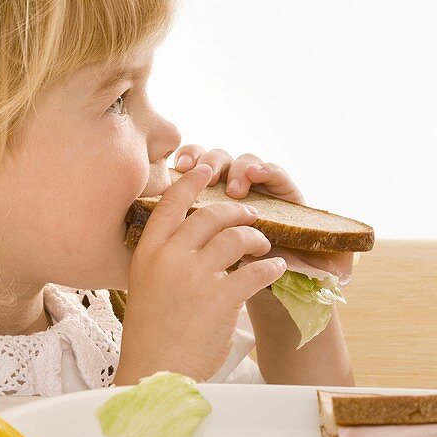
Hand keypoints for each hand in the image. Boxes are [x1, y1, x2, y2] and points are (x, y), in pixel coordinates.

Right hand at [115, 163, 288, 383]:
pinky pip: (256, 270)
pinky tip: (276, 268)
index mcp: (148, 253)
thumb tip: (188, 240)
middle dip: (235, 211)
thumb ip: (163, 260)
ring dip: (256, 238)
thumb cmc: (151, 335)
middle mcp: (170, 258)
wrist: (156, 372)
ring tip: (265, 245)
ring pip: (236, 237)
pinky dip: (271, 266)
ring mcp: (195, 276)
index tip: (205, 169)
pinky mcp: (221, 298)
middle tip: (249, 215)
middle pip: (210, 215)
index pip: (170, 204)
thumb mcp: (145, 287)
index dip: (190, 183)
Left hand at [172, 146, 352, 280]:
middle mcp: (232, 186)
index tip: (180, 164)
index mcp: (207, 198)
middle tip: (207, 175)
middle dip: (210, 163)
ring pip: (244, 160)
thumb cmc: (233, 278)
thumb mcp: (203, 261)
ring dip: (236, 169)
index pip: (195, 166)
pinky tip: (256, 174)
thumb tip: (150, 224)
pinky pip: (275, 172)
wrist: (286, 278)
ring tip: (234, 188)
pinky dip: (266, 170)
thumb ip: (185, 238)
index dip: (189, 158)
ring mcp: (260, 187)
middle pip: (218, 159)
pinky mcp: (285, 192)